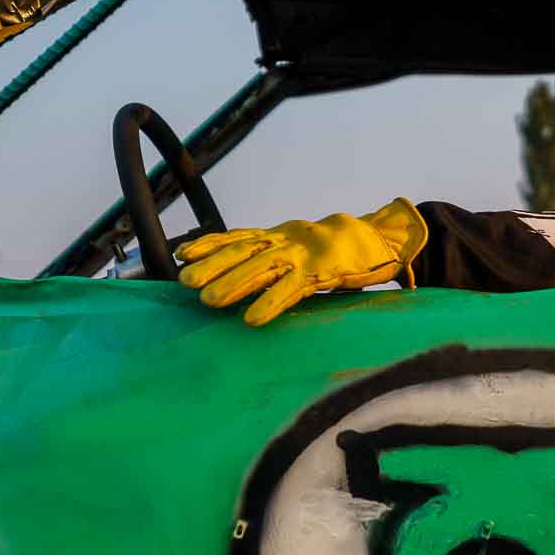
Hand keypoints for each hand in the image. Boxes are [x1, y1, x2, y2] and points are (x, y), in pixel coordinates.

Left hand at [175, 197, 427, 325]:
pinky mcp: (322, 272)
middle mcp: (286, 241)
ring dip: (233, 284)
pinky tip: (251, 318)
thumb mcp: (296, 247)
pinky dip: (271, 303)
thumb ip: (271, 257)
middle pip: (243, 251)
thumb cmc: (331, 251)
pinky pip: (292, 289)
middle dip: (212, 265)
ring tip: (207, 300)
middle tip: (185, 280)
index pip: (237, 237)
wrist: (374, 239)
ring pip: (263, 268)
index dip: (208, 244)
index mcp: (279, 235)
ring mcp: (303, 255)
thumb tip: (236, 272)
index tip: (180, 253)